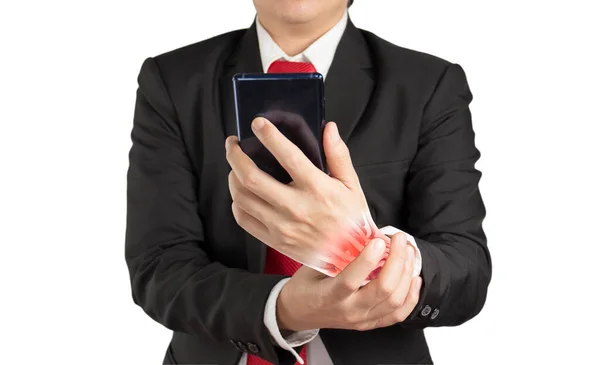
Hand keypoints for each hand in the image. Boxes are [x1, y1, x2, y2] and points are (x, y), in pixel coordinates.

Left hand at [226, 117, 382, 273]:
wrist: (351, 258)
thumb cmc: (351, 219)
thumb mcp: (352, 185)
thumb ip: (338, 155)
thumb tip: (329, 128)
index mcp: (318, 189)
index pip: (288, 156)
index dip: (269, 136)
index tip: (257, 123)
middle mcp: (296, 208)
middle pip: (252, 177)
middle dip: (236, 155)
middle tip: (233, 143)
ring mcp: (282, 227)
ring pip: (242, 198)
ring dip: (233, 177)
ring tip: (235, 167)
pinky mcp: (274, 241)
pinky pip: (244, 219)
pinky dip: (237, 202)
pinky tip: (242, 193)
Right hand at [277, 233, 421, 330]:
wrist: (298, 313)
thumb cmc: (304, 286)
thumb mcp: (312, 266)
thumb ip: (334, 253)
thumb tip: (360, 232)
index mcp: (329, 296)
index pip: (351, 280)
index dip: (367, 261)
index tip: (378, 241)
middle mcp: (349, 311)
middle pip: (383, 290)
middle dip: (397, 261)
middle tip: (400, 240)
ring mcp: (362, 319)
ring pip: (395, 301)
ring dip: (407, 274)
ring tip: (408, 253)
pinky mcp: (370, 323)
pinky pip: (398, 314)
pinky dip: (411, 295)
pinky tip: (414, 278)